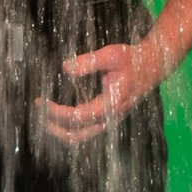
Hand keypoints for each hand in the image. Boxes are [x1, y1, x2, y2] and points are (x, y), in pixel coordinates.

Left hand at [37, 43, 165, 143]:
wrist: (152, 66)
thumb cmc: (132, 59)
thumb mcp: (111, 55)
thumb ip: (88, 62)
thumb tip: (65, 67)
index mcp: (112, 104)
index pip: (80, 116)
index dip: (58, 112)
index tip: (42, 102)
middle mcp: (111, 116)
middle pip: (80, 134)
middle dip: (57, 128)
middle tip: (39, 113)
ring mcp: (111, 118)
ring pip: (84, 136)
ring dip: (63, 131)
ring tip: (46, 120)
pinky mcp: (109, 116)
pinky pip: (88, 130)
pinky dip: (72, 128)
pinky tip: (61, 119)